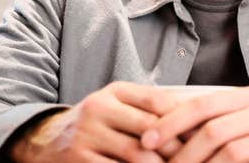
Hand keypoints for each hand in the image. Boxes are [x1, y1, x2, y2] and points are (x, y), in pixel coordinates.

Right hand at [8, 81, 183, 162]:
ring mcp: (86, 135)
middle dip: (177, 147)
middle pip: (151, 127)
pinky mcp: (78, 159)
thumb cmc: (98, 125)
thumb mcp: (119, 106)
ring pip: (137, 154)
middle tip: (196, 157)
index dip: (184, 119)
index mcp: (115, 92)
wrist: (46, 142)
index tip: (203, 134)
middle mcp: (99, 108)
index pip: (158, 101)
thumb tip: (196, 116)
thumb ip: (150, 107)